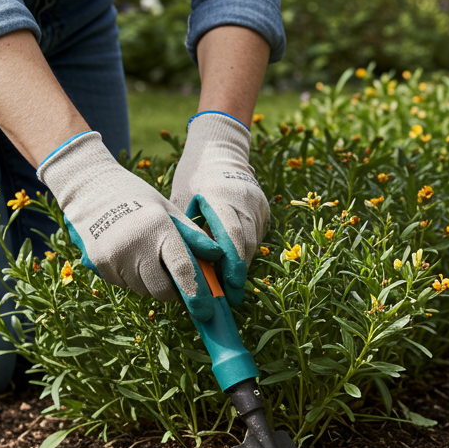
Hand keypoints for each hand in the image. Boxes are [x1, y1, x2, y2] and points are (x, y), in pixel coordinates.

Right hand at [37, 132, 223, 319]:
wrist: (89, 188)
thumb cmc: (136, 198)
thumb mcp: (167, 209)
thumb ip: (192, 236)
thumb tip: (217, 256)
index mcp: (158, 229)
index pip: (182, 269)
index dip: (197, 294)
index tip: (206, 310)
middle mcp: (135, 246)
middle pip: (162, 290)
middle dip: (173, 290)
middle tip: (173, 276)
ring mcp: (114, 257)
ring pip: (143, 290)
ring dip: (151, 283)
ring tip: (145, 255)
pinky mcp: (98, 265)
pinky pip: (123, 284)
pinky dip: (131, 277)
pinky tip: (126, 254)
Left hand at [169, 111, 268, 305]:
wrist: (220, 149)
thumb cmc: (194, 176)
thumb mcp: (184, 199)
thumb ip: (190, 229)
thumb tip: (191, 267)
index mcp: (222, 196)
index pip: (232, 236)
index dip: (231, 264)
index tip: (228, 286)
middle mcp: (245, 200)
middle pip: (246, 244)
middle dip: (238, 273)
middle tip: (231, 298)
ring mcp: (257, 204)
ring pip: (253, 242)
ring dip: (242, 265)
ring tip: (231, 288)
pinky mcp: (264, 208)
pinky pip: (256, 235)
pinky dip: (245, 251)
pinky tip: (235, 266)